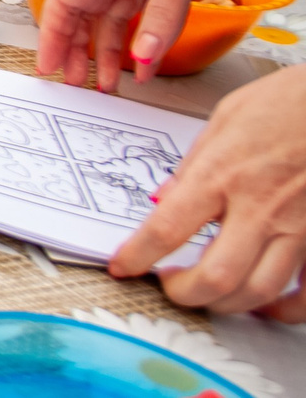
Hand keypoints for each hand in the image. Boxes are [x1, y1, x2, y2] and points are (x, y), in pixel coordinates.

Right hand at [39, 0, 295, 94]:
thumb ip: (163, 14)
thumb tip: (142, 58)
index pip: (67, 1)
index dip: (53, 35)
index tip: (48, 65)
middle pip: (85, 13)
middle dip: (74, 49)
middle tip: (73, 82)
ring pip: (115, 20)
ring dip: (108, 52)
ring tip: (106, 83)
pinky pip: (148, 19)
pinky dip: (144, 44)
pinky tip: (147, 65)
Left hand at [109, 63, 305, 317]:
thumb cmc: (287, 101)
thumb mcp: (225, 118)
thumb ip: (195, 164)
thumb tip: (165, 198)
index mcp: (222, 174)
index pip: (167, 229)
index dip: (137, 256)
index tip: (122, 267)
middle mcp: (259, 207)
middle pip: (215, 277)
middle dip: (183, 293)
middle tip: (169, 286)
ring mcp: (297, 227)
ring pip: (259, 291)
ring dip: (226, 304)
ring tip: (207, 294)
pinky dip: (285, 309)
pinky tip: (265, 306)